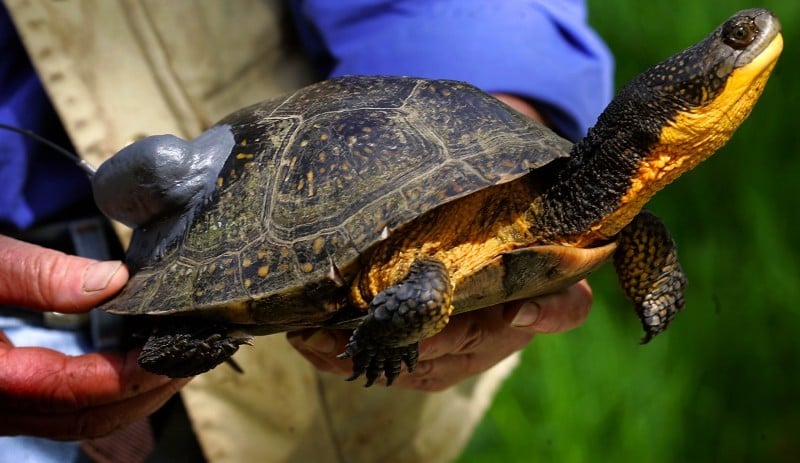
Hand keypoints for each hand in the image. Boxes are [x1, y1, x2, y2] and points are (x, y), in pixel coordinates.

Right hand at [0, 235, 187, 438]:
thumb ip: (37, 275)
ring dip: (134, 395)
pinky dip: (107, 391)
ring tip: (176, 357)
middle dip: (149, 391)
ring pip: (78, 422)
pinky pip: (63, 411)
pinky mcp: (4, 399)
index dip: (135, 373)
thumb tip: (112, 282)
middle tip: (195, 354)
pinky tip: (133, 362)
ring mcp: (0, 408)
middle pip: (86, 419)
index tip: (180, 346)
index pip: (74, 391)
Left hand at [287, 280, 591, 391]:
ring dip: (338, 352)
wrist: (525, 300)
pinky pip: (374, 361)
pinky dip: (339, 352)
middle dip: (357, 347)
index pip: (448, 338)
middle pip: (402, 356)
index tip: (372, 324)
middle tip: (314, 332)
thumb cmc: (539, 290)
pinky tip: (308, 340)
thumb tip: (523, 314)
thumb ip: (558, 309)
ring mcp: (432, 361)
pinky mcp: (413, 360)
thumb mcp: (562, 298)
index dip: (409, 335)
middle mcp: (456, 356)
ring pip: (381, 362)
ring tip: (302, 336)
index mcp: (489, 337)